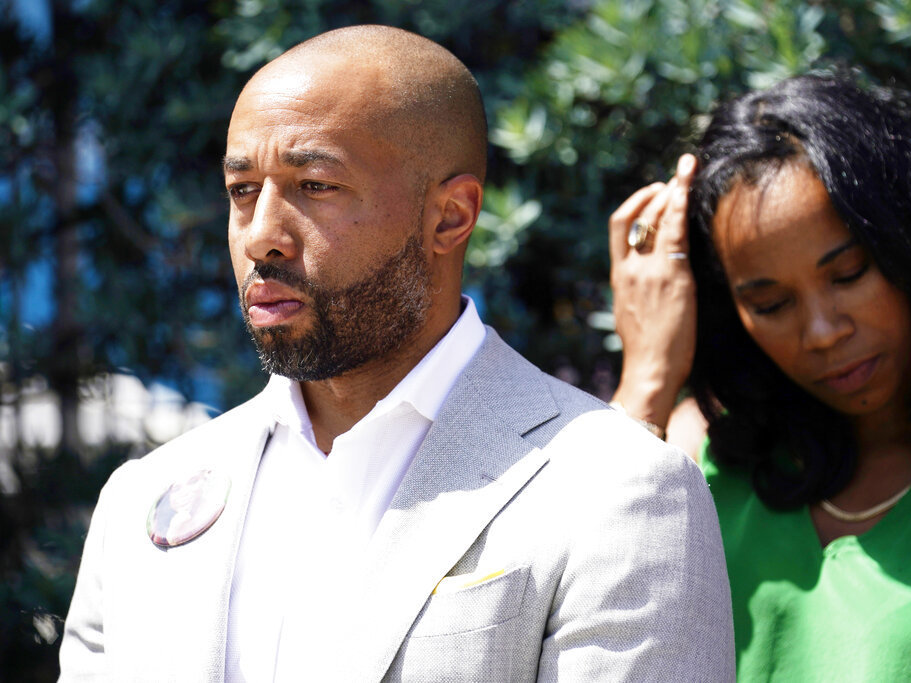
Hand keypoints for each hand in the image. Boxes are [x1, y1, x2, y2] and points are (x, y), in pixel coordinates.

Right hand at [608, 154, 697, 429]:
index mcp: (619, 276)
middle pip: (635, 217)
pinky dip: (680, 205)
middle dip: (655, 193)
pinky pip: (674, 231)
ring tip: (686, 173)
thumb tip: (652, 286)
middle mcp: (629, 268)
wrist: (649, 369)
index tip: (652, 192)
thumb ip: (639, 292)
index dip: (635, 204)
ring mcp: (648, 270)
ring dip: (670, 190)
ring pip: (654, 218)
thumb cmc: (647, 351)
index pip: (619, 228)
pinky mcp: (671, 276)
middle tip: (675, 178)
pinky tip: (688, 187)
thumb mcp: (634, 315)